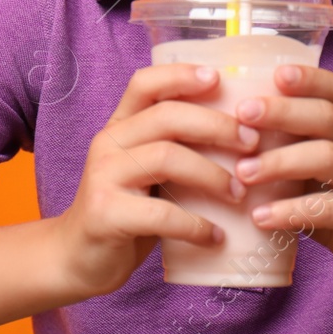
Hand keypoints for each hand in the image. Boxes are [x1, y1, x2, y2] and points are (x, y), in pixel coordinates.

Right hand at [55, 63, 261, 298]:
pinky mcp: (106, 214)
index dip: (181, 75)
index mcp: (120, 126)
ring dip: (213, 175)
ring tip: (239, 194)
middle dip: (216, 126)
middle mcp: (108, 143)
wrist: (80, 258)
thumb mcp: (146, 170)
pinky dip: (196, 225)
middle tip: (252, 144)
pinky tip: (215, 236)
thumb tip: (244, 133)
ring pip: (167, 158)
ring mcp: (104, 177)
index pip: (145, 83)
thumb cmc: (128, 210)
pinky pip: (162, 214)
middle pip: (167, 117)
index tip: (219, 79)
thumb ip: (175, 147)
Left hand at [232, 64, 332, 287]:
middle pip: (326, 117)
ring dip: (280, 162)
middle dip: (282, 112)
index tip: (275, 73)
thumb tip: (224, 125)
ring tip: (243, 173)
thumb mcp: (315, 164)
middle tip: (242, 114)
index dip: (308, 78)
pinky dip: (290, 211)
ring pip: (326, 158)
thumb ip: (286, 144)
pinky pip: (328, 208)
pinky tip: (261, 216)